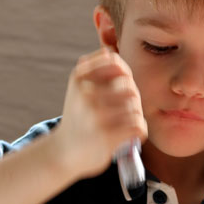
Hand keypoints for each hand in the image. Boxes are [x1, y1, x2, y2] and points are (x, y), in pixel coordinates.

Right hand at [53, 49, 146, 181]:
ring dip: (136, 117)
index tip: (121, 90)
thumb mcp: (78, 89)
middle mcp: (86, 93)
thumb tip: (108, 50)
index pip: (116, 63)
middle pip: (129, 87)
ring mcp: (95, 114)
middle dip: (134, 99)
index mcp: (79, 76)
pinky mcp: (106, 136)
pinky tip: (132, 135)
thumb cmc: (79, 118)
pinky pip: (138, 126)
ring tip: (128, 124)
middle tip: (128, 112)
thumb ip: (94, 69)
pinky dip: (140, 132)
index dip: (125, 76)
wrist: (63, 153)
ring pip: (135, 108)